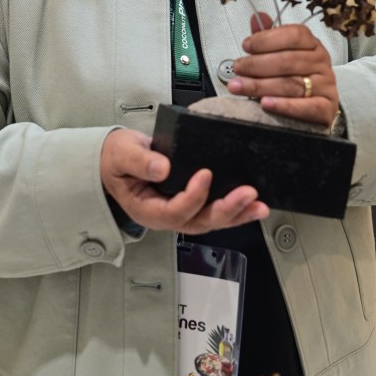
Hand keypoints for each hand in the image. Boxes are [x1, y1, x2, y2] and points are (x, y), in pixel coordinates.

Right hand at [100, 128, 268, 233]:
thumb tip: (162, 168)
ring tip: (258, 205)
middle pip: (199, 222)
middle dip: (226, 210)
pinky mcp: (192, 203)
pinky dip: (236, 209)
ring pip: (211, 220)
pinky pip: (214, 210)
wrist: (117, 159)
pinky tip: (253, 204)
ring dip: (237, 214)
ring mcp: (180, 212)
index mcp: (146, 208)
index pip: (173, 211)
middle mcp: (165, 215)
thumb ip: (139, 161)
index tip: (205, 174)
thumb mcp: (122, 154)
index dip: (192, 196)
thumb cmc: (117, 158)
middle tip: (247, 195)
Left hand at [228, 13, 338, 127]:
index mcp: (313, 45)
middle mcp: (321, 63)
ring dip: (261, 85)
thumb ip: (269, 38)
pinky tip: (265, 103)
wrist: (316, 105)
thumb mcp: (282, 54)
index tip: (246, 46)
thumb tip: (257, 17)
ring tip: (239, 86)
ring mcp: (326, 86)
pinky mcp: (327, 108)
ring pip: (291, 84)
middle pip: (289, 61)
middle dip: (257, 64)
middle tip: (238, 68)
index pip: (294, 35)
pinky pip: (306, 107)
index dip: (268, 39)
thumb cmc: (296, 76)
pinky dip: (284, 106)